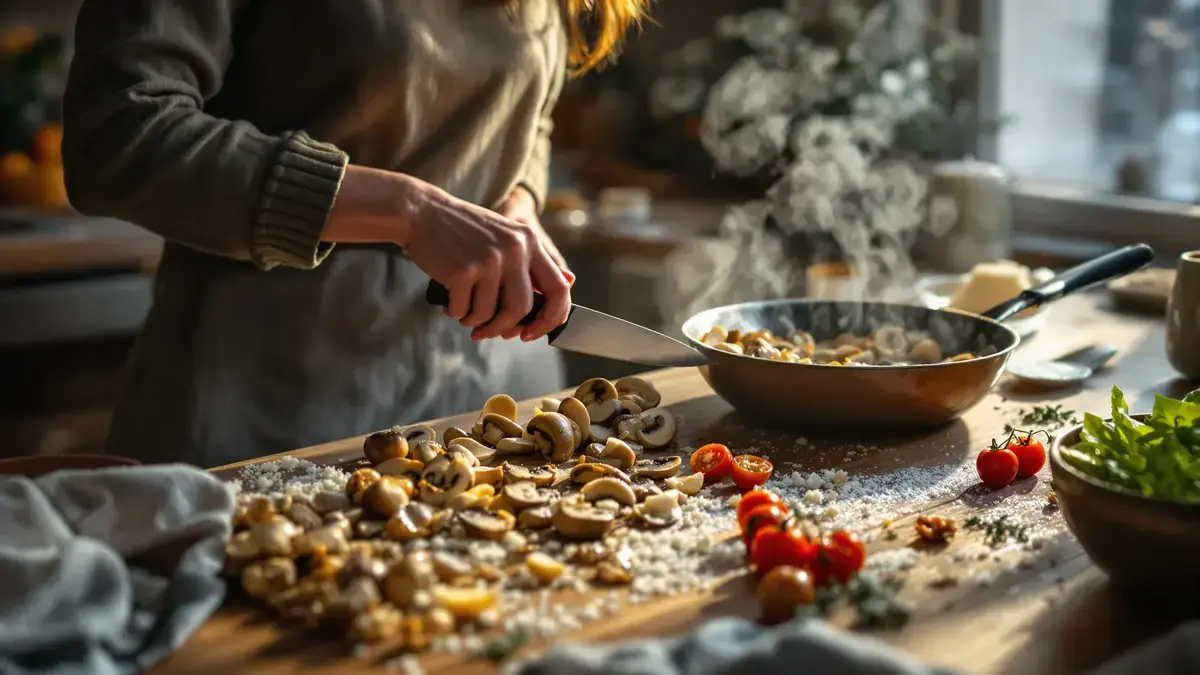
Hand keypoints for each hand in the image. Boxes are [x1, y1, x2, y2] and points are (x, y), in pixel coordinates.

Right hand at [324, 166, 571, 340]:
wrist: (422, 212)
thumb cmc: (463, 231)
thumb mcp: (507, 235)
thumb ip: (534, 260)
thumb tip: (568, 283)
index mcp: (529, 241)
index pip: (559, 288)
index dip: (552, 317)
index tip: (536, 330)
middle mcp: (514, 249)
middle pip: (522, 308)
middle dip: (506, 328)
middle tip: (491, 333)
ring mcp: (489, 260)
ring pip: (490, 314)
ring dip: (476, 321)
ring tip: (464, 312)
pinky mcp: (463, 272)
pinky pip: (463, 311)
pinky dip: (455, 313)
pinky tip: (450, 302)